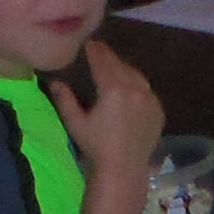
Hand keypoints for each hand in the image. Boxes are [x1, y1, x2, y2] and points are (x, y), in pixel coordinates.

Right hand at [65, 40, 162, 173]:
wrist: (123, 169)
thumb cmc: (96, 147)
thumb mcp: (76, 123)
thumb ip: (65, 100)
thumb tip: (55, 82)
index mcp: (113, 89)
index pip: (102, 62)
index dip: (95, 51)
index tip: (89, 43)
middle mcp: (135, 90)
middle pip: (120, 65)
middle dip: (109, 57)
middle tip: (99, 49)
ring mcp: (150, 100)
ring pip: (136, 75)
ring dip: (124, 68)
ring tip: (114, 66)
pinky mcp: (158, 111)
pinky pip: (147, 91)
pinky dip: (137, 84)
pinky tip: (130, 87)